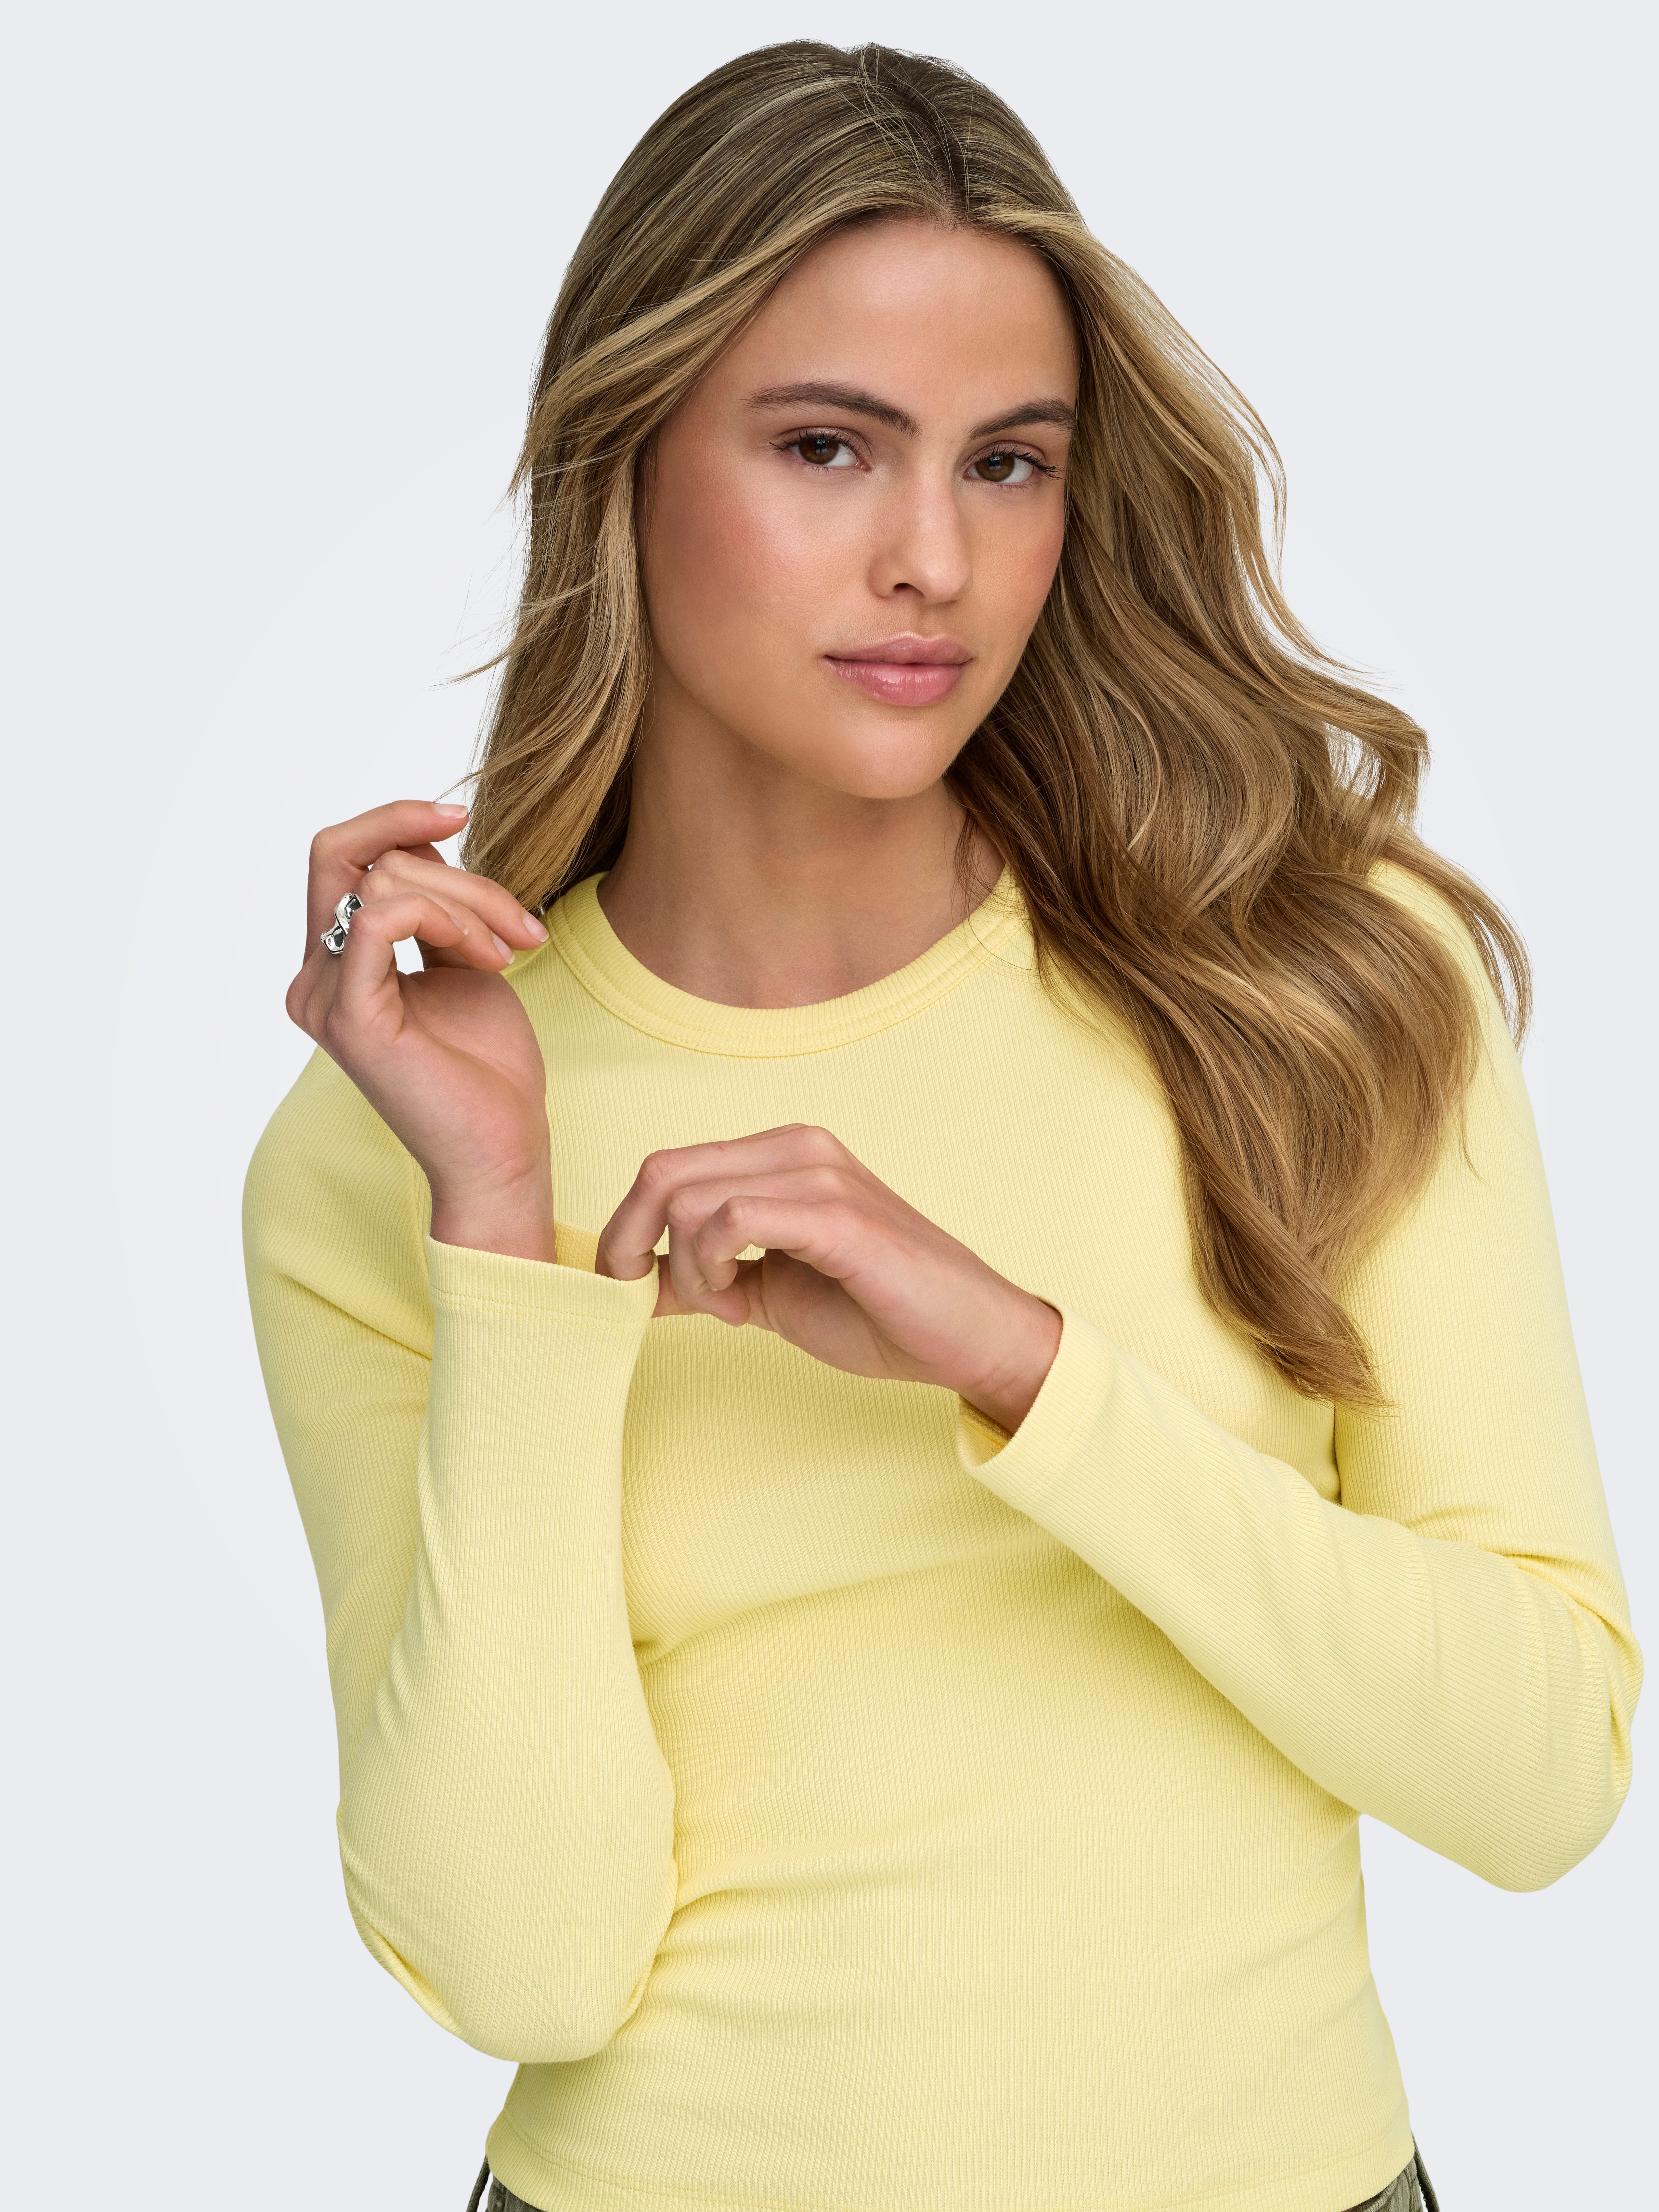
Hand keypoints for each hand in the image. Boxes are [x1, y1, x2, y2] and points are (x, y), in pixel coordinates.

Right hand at [286, 800, 556, 1259]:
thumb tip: (417, 841)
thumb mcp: (460, 959)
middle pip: (348, 854)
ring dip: (470, 902)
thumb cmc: (487, 1063)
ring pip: (384, 879)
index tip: (459, 818)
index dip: (398, 822)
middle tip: (515, 918)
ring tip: (513, 952)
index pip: (342, 855)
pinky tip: (489, 958)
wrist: (503, 1144)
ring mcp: (325, 998)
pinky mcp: (351, 1018)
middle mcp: (314, 977)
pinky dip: (446, 918)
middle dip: (442, 859)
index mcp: (334, 963)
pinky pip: (381, 918)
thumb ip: (431, 905)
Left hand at [596, 1126, 1060, 1430]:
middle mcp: (796, 1147)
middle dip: (636, 1248)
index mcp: (779, 1154)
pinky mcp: (836, 1213)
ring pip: (688, 1201)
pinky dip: (714, 1272)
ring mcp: (818, 1174)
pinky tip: (740, 1308)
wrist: (964, 1336)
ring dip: (688, 1271)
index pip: (667, 1167)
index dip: (626, 1231)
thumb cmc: (876, 1312)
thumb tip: (633, 1283)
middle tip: (666, 1301)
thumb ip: (705, 1276)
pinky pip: (732, 1222)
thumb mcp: (767, 1292)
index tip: (635, 1288)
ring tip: (729, 1307)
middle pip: (662, 1173)